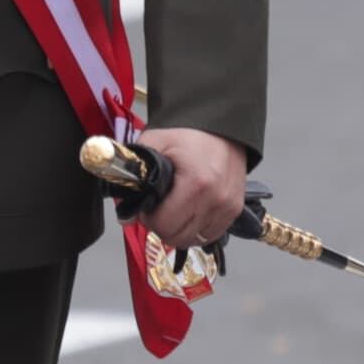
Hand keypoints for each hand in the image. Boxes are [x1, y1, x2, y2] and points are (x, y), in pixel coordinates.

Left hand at [133, 126, 249, 252]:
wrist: (220, 125)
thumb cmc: (186, 133)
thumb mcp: (152, 145)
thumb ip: (134, 179)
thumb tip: (127, 215)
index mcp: (197, 183)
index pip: (165, 224)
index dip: (148, 219)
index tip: (145, 206)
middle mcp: (217, 198)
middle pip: (179, 236)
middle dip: (162, 226)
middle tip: (157, 209)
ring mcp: (229, 205)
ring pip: (195, 239)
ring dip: (180, 229)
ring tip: (174, 209)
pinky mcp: (236, 208)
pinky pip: (212, 233)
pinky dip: (197, 228)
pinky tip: (189, 212)